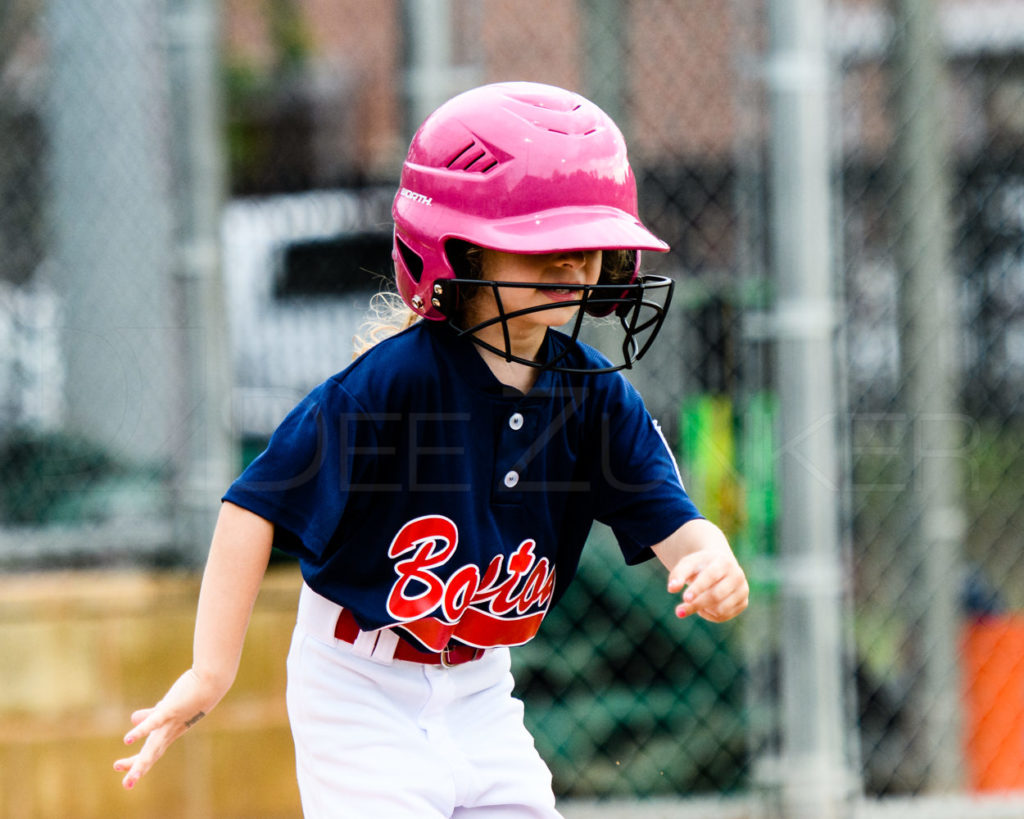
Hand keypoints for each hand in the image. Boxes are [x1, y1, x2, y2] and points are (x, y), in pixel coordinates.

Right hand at [113, 669, 218, 789]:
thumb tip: (133, 718)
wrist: (210, 682)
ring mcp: (170, 723)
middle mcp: (170, 732)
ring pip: (154, 746)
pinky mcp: (170, 710)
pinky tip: (127, 740)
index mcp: (168, 733)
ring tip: (130, 776)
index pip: (150, 752)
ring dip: (141, 762)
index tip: (118, 768)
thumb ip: (150, 715)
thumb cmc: (190, 693)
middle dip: (138, 770)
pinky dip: (141, 731)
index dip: (136, 762)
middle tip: (126, 786)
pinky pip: (154, 723)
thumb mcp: (166, 707)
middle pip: (152, 754)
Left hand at [667, 547, 748, 622]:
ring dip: (703, 609)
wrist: (719, 565)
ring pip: (720, 609)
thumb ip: (677, 574)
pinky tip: (706, 605)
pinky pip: (724, 616)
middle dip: (696, 604)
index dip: (698, 588)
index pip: (711, 576)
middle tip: (678, 611)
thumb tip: (672, 588)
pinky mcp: (744, 603)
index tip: (685, 598)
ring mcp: (743, 590)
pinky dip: (710, 615)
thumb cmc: (699, 565)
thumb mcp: (687, 565)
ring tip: (696, 600)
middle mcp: (737, 576)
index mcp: (724, 562)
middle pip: (716, 596)